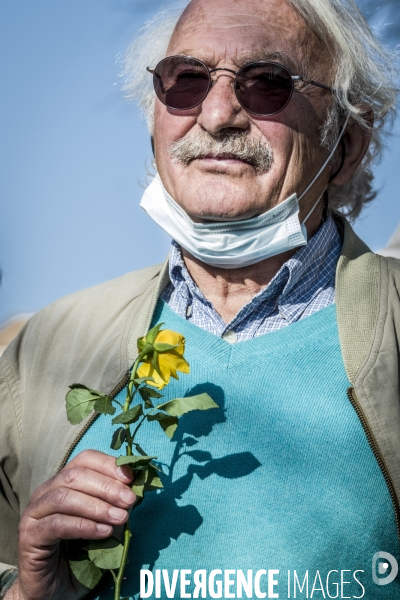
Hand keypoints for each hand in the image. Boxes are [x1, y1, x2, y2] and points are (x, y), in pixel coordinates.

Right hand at [16, 450, 135, 599]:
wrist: (57, 590)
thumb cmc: (82, 553)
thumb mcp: (105, 523)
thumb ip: (116, 504)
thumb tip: (137, 487)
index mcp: (62, 482)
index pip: (84, 460)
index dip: (108, 465)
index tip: (131, 477)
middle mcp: (45, 492)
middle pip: (75, 475)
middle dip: (107, 486)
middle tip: (130, 500)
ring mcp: (34, 513)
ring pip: (64, 497)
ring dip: (97, 506)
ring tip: (120, 518)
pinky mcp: (29, 536)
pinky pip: (57, 524)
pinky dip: (84, 526)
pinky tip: (103, 533)